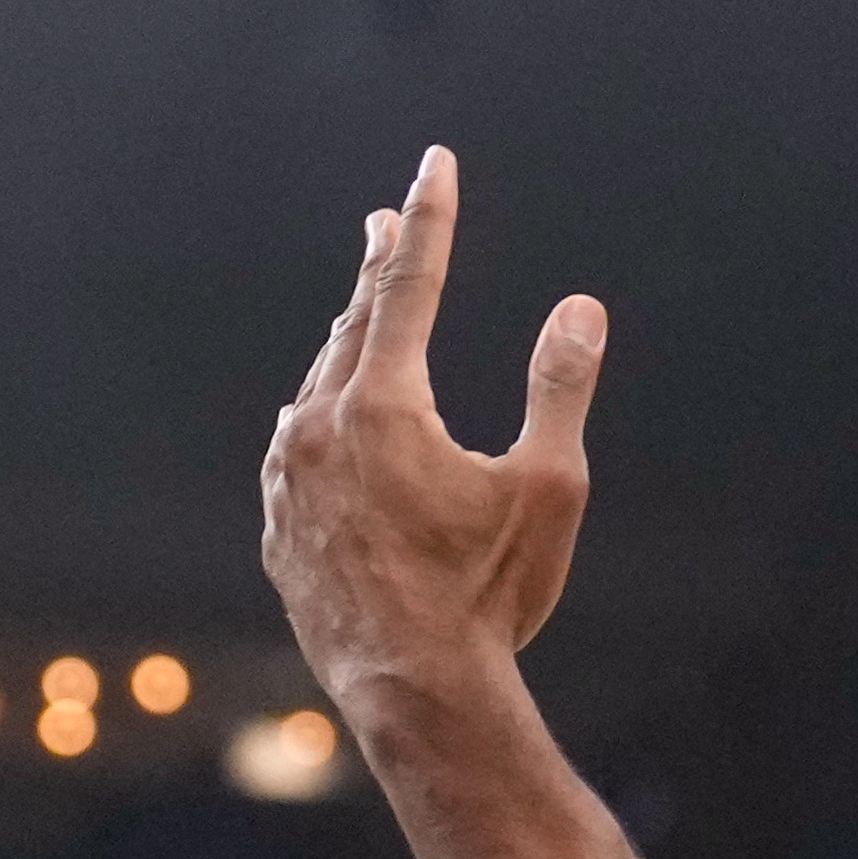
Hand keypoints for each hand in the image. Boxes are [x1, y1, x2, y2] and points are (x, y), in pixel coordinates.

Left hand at [259, 146, 606, 716]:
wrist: (416, 694)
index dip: (430, 218)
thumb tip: (579, 308)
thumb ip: (559, 387)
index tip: (434, 163)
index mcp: (383, 405)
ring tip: (362, 322)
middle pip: (353, 325)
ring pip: (316, 388)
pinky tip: (322, 424)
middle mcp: (318, 430)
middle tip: (385, 222)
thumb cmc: (489, 595)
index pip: (410, 282)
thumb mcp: (548, 488)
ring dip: (346, 347)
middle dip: (377, 268)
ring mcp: (287, 483)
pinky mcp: (278, 531)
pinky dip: (317, 420)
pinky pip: (294, 452)